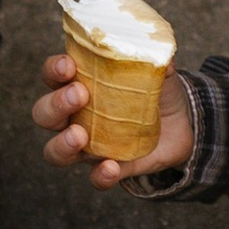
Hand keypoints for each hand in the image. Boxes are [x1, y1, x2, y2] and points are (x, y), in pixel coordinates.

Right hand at [31, 56, 193, 189]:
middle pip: (44, 113)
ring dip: (61, 144)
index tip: (68, 65)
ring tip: (79, 136)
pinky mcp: (110, 168)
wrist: (184, 124)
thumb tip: (158, 50)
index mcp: (79, 84)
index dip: (53, 70)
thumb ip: (155, 57)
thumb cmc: (157, 90)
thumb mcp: (158, 70)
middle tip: (79, 94)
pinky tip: (111, 166)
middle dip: (55, 104)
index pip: (52, 75)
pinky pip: (95, 178)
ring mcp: (89, 146)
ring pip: (55, 151)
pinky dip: (99, 175)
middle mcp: (75, 116)